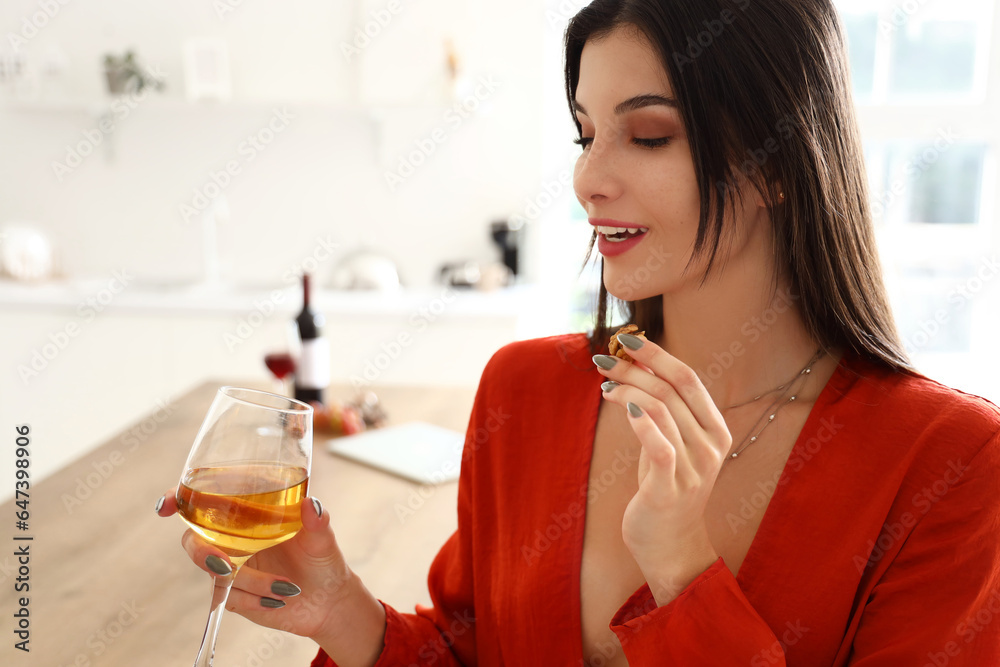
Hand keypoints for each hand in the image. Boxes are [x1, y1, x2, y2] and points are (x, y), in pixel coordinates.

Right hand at [156, 489, 384, 666]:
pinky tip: (277, 601)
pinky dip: (253, 600)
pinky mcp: (233, 594)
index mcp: (249, 513)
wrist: (327, 601)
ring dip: (248, 582)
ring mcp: (230, 566)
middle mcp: (233, 537)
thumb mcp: (323, 538)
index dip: (178, 498)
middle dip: (203, 552)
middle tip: (226, 565)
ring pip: (215, 573)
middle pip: (193, 538)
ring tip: (284, 588)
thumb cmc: (323, 560)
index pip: (203, 500)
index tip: (167, 504)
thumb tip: (312, 504)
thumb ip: (318, 521)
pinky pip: (229, 598)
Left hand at [593, 336, 730, 600]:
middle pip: (670, 390)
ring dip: (627, 390)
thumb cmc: (666, 486)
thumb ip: (663, 409)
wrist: (670, 546)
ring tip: (604, 387)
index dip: (658, 355)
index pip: (689, 379)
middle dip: (634, 368)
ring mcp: (694, 469)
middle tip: (603, 360)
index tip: (627, 339)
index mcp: (716, 430)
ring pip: (660, 410)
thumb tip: (635, 365)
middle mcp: (711, 446)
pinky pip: (658, 446)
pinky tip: (619, 407)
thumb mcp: (671, 442)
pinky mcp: (671, 489)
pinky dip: (638, 421)